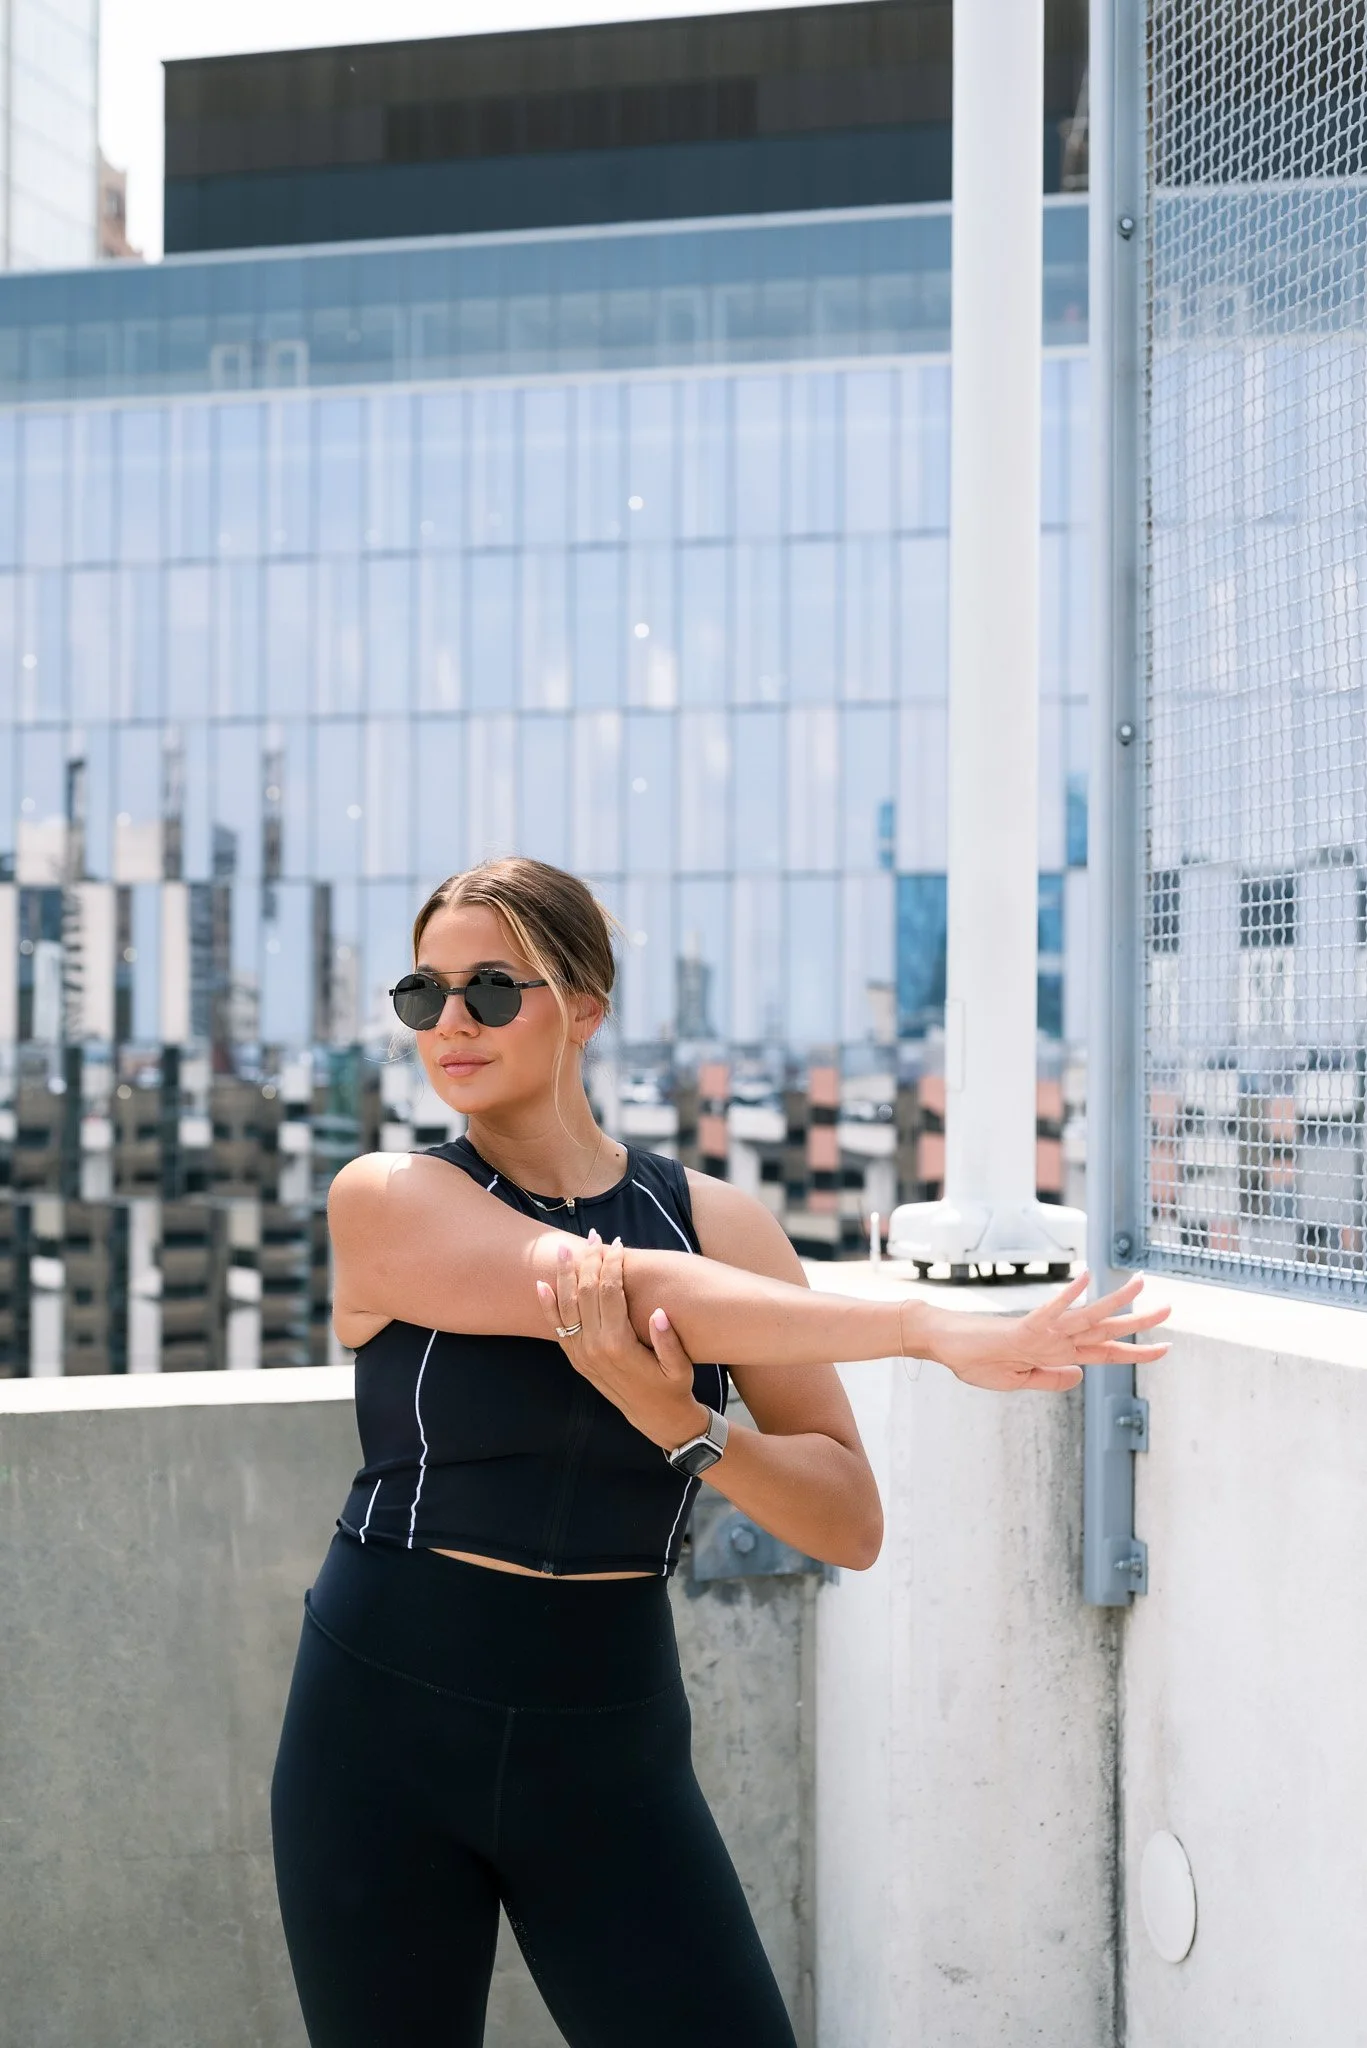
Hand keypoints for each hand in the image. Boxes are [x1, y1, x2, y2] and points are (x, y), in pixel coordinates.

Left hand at [536, 1231, 707, 1450]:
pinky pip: (557, 1329)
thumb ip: (668, 1341)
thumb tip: (658, 1311)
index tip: (618, 1243)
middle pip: (585, 1293)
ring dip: (566, 1275)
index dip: (612, 1265)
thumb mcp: (680, 1367)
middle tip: (594, 1236)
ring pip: (567, 1306)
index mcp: (619, 1345)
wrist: (655, 1419)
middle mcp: (594, 1348)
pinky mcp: (576, 1359)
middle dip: (589, 1261)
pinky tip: (541, 1285)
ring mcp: (581, 1354)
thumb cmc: (673, 1388)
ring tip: (566, 1249)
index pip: (609, 1292)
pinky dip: (548, 1306)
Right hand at [921, 1271, 1171, 1391]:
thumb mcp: (1017, 1382)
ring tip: (1141, 1286)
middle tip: (1171, 1307)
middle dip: (1139, 1322)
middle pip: (1104, 1330)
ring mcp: (1040, 1332)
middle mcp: (1054, 1340)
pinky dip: (1067, 1296)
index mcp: (1055, 1354)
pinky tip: (1085, 1279)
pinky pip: (1049, 1311)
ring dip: (1115, 1302)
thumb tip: (1081, 1375)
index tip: (1165, 1348)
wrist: (944, 1343)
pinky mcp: (1021, 1328)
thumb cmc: (975, 1360)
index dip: (1135, 1352)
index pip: (1104, 1353)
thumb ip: (1050, 1379)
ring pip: (1086, 1316)